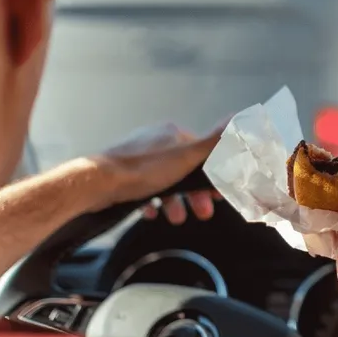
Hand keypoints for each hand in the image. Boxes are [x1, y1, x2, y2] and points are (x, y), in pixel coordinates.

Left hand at [89, 122, 225, 223]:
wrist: (99, 183)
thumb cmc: (143, 169)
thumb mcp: (187, 156)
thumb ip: (214, 141)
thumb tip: (238, 118)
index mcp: (172, 133)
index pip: (201, 153)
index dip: (212, 174)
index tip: (219, 194)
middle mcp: (155, 141)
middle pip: (184, 169)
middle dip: (194, 193)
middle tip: (202, 212)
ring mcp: (137, 157)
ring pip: (164, 181)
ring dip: (174, 201)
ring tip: (176, 218)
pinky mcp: (123, 174)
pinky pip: (144, 189)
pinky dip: (153, 202)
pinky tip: (153, 212)